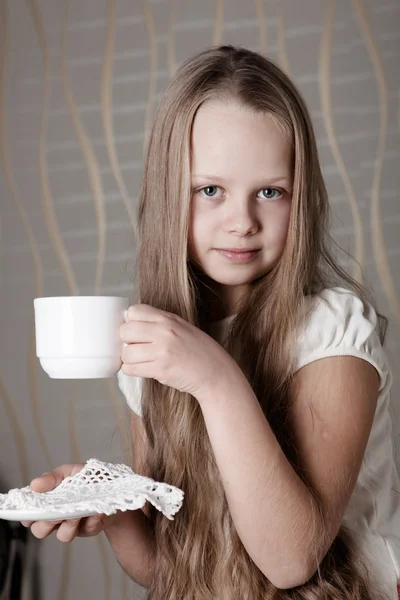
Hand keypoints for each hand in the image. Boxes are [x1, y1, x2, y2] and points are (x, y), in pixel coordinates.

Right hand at [20, 464, 121, 542]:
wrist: (113, 488)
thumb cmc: (87, 478)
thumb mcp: (69, 472)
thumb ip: (52, 478)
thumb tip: (34, 485)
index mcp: (48, 502)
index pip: (29, 514)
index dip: (26, 516)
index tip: (30, 511)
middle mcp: (56, 517)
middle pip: (40, 530)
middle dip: (47, 522)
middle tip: (57, 512)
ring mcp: (72, 525)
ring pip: (63, 536)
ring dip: (69, 524)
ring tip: (78, 512)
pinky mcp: (88, 529)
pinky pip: (86, 530)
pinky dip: (91, 519)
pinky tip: (96, 510)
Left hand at [120, 304, 237, 398]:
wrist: (215, 372)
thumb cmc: (198, 351)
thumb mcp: (182, 327)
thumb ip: (159, 322)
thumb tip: (130, 322)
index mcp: (169, 319)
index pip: (134, 311)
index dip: (130, 322)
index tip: (136, 332)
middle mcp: (165, 332)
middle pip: (125, 331)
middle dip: (126, 341)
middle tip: (136, 348)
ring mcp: (162, 351)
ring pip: (125, 352)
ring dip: (129, 359)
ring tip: (140, 361)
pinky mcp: (161, 369)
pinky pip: (131, 369)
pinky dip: (132, 370)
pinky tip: (142, 369)